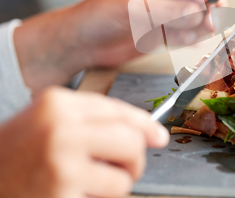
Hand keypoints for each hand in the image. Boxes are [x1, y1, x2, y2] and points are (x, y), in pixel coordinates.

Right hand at [0, 87, 168, 197]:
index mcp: (58, 104)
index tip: (158, 137)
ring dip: (113, 186)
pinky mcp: (62, 196)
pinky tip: (74, 194)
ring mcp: (61, 165)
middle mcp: (60, 130)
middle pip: (130, 142)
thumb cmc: (17, 153)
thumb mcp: (48, 120)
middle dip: (133, 160)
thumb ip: (93, 120)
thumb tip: (149, 133)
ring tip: (87, 184)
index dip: (145, 126)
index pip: (118, 111)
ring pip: (124, 178)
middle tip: (121, 168)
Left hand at [14, 0, 224, 91]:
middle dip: (205, 10)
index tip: (205, 1)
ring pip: (205, 15)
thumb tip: (197, 11)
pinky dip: (187, 39)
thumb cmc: (101, 13)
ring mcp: (178, 6)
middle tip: (205, 23)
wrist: (87, 41)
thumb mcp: (134, 7)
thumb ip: (167, 10)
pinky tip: (170, 40)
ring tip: (174, 33)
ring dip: (195, 28)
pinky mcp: (178, 27)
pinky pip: (196, 33)